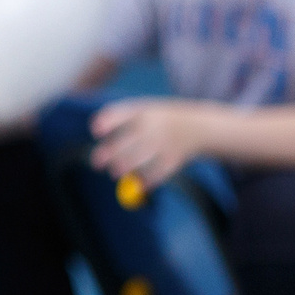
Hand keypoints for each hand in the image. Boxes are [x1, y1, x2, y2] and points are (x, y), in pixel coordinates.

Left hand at [90, 98, 207, 189]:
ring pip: (137, 159)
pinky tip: (139, 184)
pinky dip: (145, 180)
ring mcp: (163, 143)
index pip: (120, 115)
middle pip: (125, 142)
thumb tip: (98, 142)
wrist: (198, 126)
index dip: (106, 123)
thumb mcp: (142, 110)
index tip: (96, 132)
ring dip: (123, 167)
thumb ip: (118, 120)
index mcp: (141, 111)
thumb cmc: (159, 119)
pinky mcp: (173, 158)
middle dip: (108, 155)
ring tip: (114, 172)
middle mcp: (152, 126)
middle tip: (97, 164)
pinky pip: (155, 173)